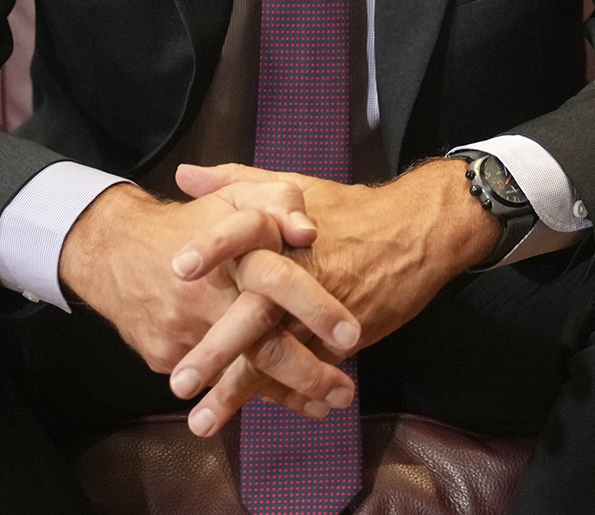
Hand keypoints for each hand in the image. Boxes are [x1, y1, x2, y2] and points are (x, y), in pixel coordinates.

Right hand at [58, 182, 360, 430]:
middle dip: (307, 373)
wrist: (113, 248)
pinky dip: (249, 392)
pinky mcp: (165, 354)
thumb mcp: (238, 197)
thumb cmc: (192, 220)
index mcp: (233, 255)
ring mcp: (183, 331)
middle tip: (345, 391)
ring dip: (285, 393)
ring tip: (324, 407)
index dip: (315, 307)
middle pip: (262, 345)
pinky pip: (213, 379)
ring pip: (240, 373)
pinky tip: (287, 400)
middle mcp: (207, 298)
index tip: (351, 335)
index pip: (279, 281)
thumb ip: (280, 201)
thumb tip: (308, 231)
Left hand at [166, 160, 498, 431]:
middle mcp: (302, 269)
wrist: (418, 229)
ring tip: (203, 420)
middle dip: (217, 349)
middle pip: (255, 312)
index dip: (213, 248)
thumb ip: (234, 182)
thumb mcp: (293, 185)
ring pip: (278, 352)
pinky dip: (285, 395)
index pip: (243, 233)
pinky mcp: (343, 334)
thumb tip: (184, 175)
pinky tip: (252, 417)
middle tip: (180, 381)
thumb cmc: (348, 210)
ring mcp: (322, 308)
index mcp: (284, 228)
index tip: (176, 269)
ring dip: (239, 390)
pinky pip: (310, 368)